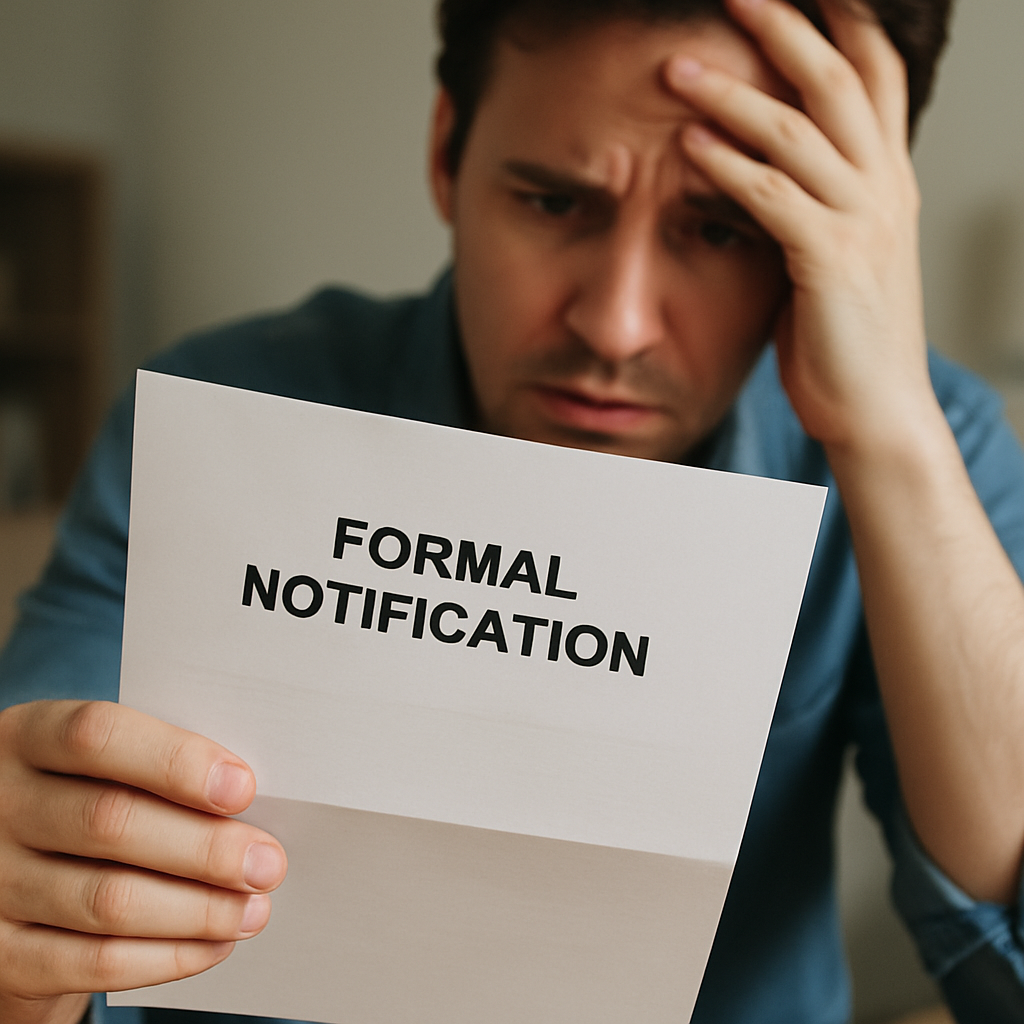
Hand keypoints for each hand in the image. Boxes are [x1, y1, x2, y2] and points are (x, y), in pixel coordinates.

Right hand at [0, 700, 286, 1023]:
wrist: (16, 874)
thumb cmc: (89, 799)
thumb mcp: (105, 766)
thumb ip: (160, 769)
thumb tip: (249, 799)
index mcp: (29, 737)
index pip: (97, 735)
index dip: (176, 761)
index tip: (243, 787)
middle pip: (109, 823)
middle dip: (204, 847)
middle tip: (267, 863)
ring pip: (107, 900)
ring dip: (197, 909)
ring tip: (253, 908)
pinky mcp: (1, 954)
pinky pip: (92, 962)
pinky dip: (166, 956)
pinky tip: (214, 944)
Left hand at [667, 0, 933, 453]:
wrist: (876, 410)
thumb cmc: (844, 339)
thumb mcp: (835, 257)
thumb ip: (810, 209)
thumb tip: (761, 180)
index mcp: (889, 181)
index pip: (874, 76)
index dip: (842, 23)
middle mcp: (885, 187)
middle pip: (839, 79)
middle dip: (785, 27)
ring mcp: (864, 221)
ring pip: (800, 130)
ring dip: (733, 92)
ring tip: (676, 68)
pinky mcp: (832, 260)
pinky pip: (773, 197)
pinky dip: (728, 166)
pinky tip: (689, 147)